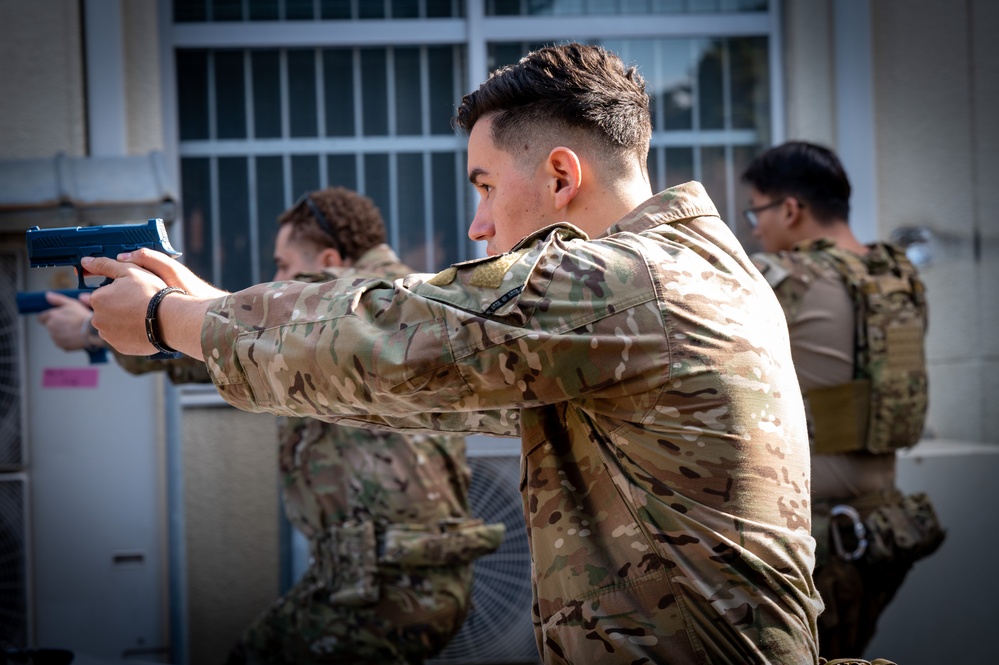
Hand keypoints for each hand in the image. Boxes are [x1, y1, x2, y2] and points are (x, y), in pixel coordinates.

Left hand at [36, 293, 100, 351]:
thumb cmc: (82, 316)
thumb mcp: (71, 303)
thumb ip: (57, 299)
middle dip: (56, 324)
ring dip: (61, 332)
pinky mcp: (61, 345)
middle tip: (70, 322)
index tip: (57, 317)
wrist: (91, 331)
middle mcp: (51, 327)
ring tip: (74, 329)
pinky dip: (66, 340)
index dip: (48, 316)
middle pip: (49, 326)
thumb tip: (47, 295)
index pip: (41, 318)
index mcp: (51, 316)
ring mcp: (55, 337)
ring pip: (55, 334)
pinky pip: (61, 342)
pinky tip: (75, 336)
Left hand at [82, 251, 224, 358]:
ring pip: (113, 325)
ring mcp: (108, 335)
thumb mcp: (129, 271)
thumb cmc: (150, 293)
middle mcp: (97, 319)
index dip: (119, 290)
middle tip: (139, 303)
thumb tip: (85, 262)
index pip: (103, 293)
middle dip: (119, 306)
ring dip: (123, 320)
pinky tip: (143, 327)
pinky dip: (130, 333)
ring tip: (142, 316)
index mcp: (97, 299)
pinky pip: (122, 338)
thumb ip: (104, 265)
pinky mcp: (120, 347)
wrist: (169, 320)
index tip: (134, 291)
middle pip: (106, 310)